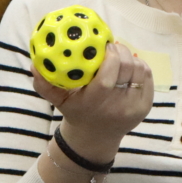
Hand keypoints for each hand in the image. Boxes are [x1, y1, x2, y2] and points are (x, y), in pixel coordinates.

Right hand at [32, 41, 153, 161]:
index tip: (103, 45)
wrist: (95, 136)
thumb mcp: (58, 101)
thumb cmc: (75, 111)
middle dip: (120, 51)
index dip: (110, 56)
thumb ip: (45, 85)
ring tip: (118, 56)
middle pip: (127, 68)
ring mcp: (134, 107)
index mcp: (95, 103)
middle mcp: (117, 106)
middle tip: (111, 46)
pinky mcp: (145, 107)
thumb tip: (34, 65)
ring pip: (139, 69)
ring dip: (130, 57)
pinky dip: (139, 67)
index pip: (108, 75)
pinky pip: (147, 77)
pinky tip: (128, 66)